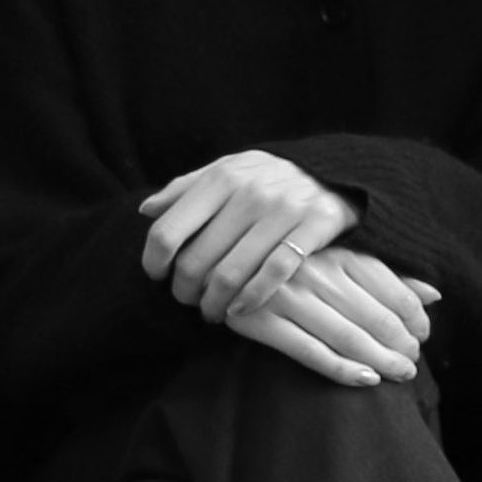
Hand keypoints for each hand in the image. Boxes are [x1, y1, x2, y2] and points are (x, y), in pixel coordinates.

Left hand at [139, 151, 357, 320]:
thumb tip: (145, 209)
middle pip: (196, 260)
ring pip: (231, 273)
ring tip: (212, 311)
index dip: (153, 262)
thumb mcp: (228, 170)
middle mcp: (249, 192)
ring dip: (214, 303)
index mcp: (220, 177)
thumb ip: (186, 188)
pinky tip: (240, 309)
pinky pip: (274, 273)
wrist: (336, 171)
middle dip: (185, 290)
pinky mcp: (314, 226)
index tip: (156, 276)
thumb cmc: (268, 178)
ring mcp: (282, 209)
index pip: (167, 231)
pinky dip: (252, 298)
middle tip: (188, 300)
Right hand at [221, 246, 435, 386]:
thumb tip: (435, 294)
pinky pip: (309, 351)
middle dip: (402, 344)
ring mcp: (286, 297)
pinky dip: (340, 369)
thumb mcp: (337, 254)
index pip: (392, 287)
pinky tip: (365, 379)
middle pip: (375, 315)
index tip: (423, 334)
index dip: (415, 316)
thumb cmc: (286, 259)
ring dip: (381, 360)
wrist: (212, 256)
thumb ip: (385, 273)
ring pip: (348, 336)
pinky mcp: (259, 321)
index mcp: (336, 250)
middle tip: (413, 362)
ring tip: (400, 374)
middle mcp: (315, 271)